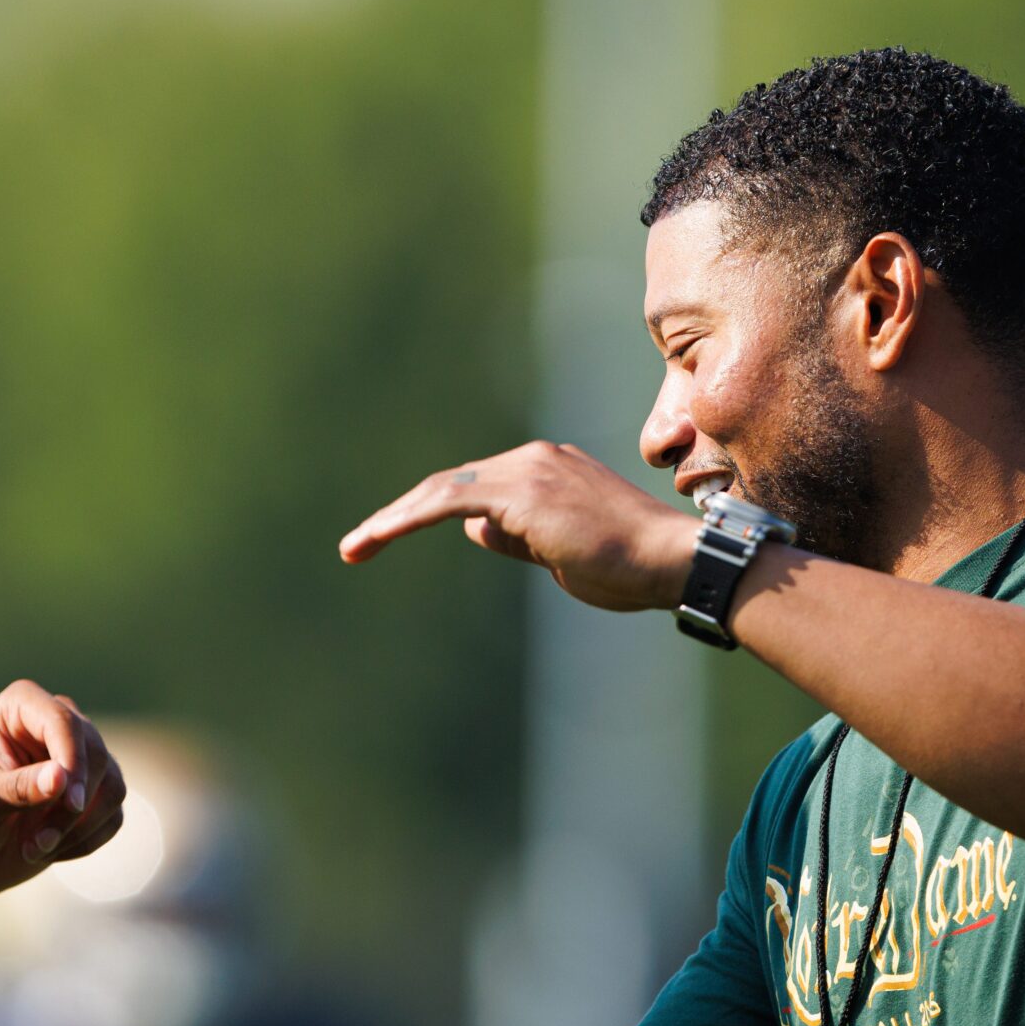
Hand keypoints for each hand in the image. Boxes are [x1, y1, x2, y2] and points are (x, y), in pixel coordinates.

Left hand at [0, 680, 125, 924]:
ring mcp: (75, 762)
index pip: (64, 722)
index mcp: (18, 709)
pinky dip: (87, 840)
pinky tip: (49, 851)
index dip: (73, 760)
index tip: (70, 803)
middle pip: (95, 754)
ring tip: (36, 849)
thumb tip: (62, 778)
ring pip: (113, 786)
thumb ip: (18, 788)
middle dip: (72, 807)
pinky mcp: (89, 797)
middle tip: (38, 843)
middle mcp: (53, 726)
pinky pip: (113, 815)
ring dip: (80, 827)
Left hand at [339, 440, 699, 611]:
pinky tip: (376, 538)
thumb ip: (518, 537)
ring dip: (392, 520)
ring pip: (441, 491)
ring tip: (354, 548)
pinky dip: (406, 519)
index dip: (429, 512)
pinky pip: (447, 500)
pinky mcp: (519, 491)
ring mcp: (526, 469)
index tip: (393, 538)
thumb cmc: (629, 567)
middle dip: (398, 515)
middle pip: (449, 484)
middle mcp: (534, 458)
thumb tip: (475, 529)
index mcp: (547, 469)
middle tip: (355, 546)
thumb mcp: (561, 552)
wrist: (670, 560)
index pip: (474, 487)